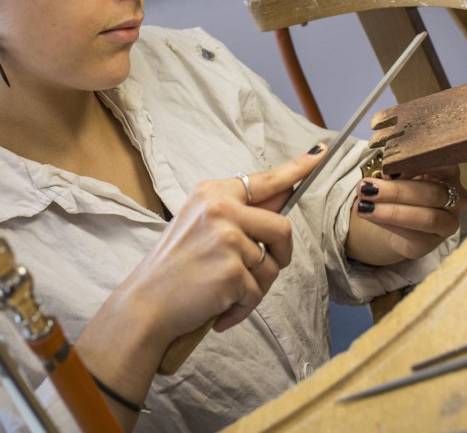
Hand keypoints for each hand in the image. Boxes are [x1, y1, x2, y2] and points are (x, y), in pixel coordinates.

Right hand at [75, 144, 325, 418]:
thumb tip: (283, 198)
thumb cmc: (176, 268)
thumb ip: (241, 215)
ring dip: (255, 287)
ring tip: (226, 293)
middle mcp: (220, 208)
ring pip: (271, 265)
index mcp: (213, 193)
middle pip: (281, 228)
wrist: (145, 305)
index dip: (297, 169)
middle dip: (279, 255)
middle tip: (257, 273)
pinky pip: (257, 293)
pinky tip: (220, 311)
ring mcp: (226, 238)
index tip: (321, 154)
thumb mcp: (201, 226)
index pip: (264, 179)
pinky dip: (243, 308)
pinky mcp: (231, 270)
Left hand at [345, 165, 466, 265]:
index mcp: (450, 173)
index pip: (443, 164)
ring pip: (427, 218)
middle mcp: (457, 198)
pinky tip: (369, 215)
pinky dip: (389, 224)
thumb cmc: (403, 192)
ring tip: (364, 205)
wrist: (397, 222)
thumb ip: (398, 171)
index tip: (388, 167)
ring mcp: (448, 223)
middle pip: (432, 193)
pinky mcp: (432, 243)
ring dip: (392, 211)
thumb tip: (386, 173)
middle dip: (397, 191)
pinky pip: (414, 235)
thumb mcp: (401, 175)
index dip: (416, 166)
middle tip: (366, 187)